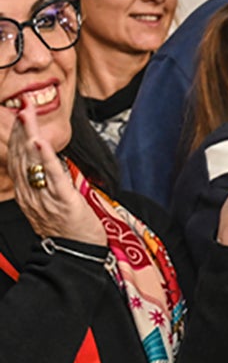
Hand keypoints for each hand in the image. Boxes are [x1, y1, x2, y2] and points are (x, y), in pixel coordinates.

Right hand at [7, 101, 104, 243]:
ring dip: (31, 137)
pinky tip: (41, 143)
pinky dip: (47, 158)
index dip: (19, 136)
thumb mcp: (47, 203)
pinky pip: (52, 177)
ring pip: (33, 163)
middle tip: (23, 107)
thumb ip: (43, 183)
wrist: (75, 255)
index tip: (21, 115)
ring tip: (28, 116)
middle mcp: (31, 194)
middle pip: (22, 157)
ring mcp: (45, 198)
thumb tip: (45, 160)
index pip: (18, 159)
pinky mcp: (63, 202)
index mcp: (27, 193)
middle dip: (22, 130)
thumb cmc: (67, 228)